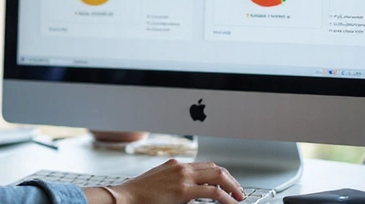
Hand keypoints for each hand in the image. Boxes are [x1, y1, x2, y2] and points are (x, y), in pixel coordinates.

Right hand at [92, 159, 244, 203]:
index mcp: (175, 165)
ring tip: (239, 198)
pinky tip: (231, 203)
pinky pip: (213, 192)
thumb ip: (174, 183)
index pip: (205, 166)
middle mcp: (181, 167)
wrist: (125, 197)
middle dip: (231, 180)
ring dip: (233, 187)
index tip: (228, 185)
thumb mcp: (159, 182)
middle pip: (215, 168)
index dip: (221, 175)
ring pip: (218, 176)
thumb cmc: (138, 194)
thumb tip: (187, 193)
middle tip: (239, 192)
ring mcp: (183, 176)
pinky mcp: (183, 189)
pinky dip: (226, 198)